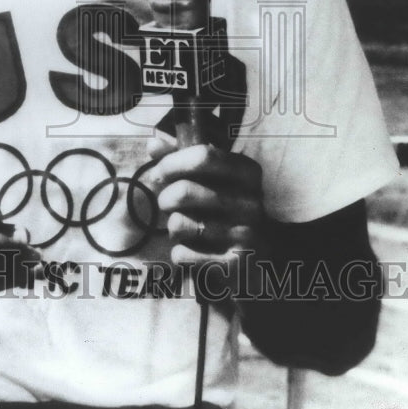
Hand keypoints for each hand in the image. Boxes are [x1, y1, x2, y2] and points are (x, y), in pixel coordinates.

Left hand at [148, 138, 267, 267]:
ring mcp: (245, 234)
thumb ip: (182, 159)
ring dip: (173, 227)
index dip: (172, 162)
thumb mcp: (211, 180)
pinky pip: (183, 254)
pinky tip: (196, 250)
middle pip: (184, 191)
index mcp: (248, 173)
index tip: (158, 173)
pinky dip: (180, 252)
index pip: (204, 156)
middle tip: (167, 204)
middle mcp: (251, 202)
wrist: (255, 260)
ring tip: (186, 229)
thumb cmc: (224, 210)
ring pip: (179, 224)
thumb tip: (153, 143)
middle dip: (165, 198)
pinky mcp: (234, 265)